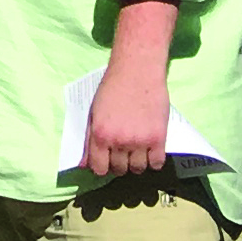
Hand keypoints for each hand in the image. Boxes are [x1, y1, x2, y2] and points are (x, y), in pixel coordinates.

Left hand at [82, 45, 172, 179]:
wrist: (137, 70)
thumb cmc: (112, 88)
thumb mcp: (94, 112)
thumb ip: (88, 139)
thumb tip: (83, 164)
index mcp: (100, 134)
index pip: (99, 169)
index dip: (103, 167)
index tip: (107, 161)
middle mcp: (118, 141)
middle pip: (120, 170)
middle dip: (120, 163)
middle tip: (123, 151)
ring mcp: (139, 141)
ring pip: (138, 169)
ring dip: (137, 163)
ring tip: (137, 149)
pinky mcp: (158, 138)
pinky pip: (156, 164)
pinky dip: (154, 160)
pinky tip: (151, 149)